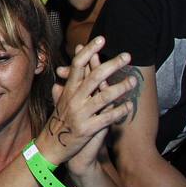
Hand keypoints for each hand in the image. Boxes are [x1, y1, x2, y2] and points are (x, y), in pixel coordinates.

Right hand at [41, 37, 135, 171]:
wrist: (52, 147)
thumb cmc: (58, 122)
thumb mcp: (58, 103)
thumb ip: (62, 88)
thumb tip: (60, 76)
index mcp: (68, 90)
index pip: (77, 64)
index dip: (89, 51)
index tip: (101, 40)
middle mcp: (74, 98)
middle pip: (94, 76)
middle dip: (112, 64)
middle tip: (127, 56)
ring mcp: (81, 113)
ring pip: (104, 96)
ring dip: (121, 87)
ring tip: (133, 81)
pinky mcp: (88, 128)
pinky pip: (107, 118)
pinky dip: (119, 111)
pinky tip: (129, 106)